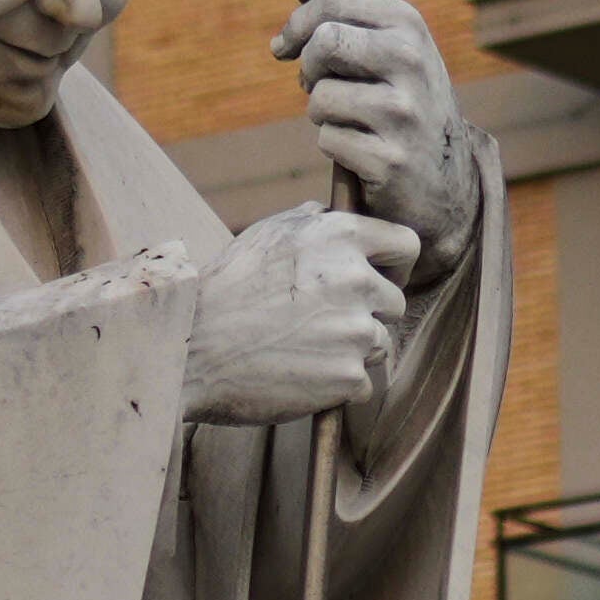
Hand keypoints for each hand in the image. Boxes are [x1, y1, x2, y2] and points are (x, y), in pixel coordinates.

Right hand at [179, 200, 424, 425]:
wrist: (192, 349)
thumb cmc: (226, 289)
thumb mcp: (265, 234)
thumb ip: (311, 221)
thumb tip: (333, 213)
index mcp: (341, 237)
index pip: (407, 245)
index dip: (393, 265)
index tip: (377, 279)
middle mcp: (356, 279)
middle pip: (394, 302)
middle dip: (367, 313)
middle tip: (322, 323)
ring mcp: (356, 331)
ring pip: (379, 344)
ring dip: (351, 350)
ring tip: (302, 348)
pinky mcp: (349, 376)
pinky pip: (363, 384)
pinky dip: (338, 387)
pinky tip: (301, 375)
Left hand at [284, 0, 482, 286]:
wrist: (444, 177)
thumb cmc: (400, 98)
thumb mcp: (381, 42)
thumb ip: (338, 0)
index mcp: (409, 24)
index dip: (297, 22)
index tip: (285, 45)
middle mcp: (412, 62)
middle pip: (322, 43)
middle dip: (308, 68)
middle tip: (317, 83)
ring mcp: (404, 113)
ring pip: (319, 97)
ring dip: (321, 112)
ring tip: (349, 119)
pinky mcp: (391, 159)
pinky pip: (329, 140)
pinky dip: (334, 146)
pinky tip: (361, 150)